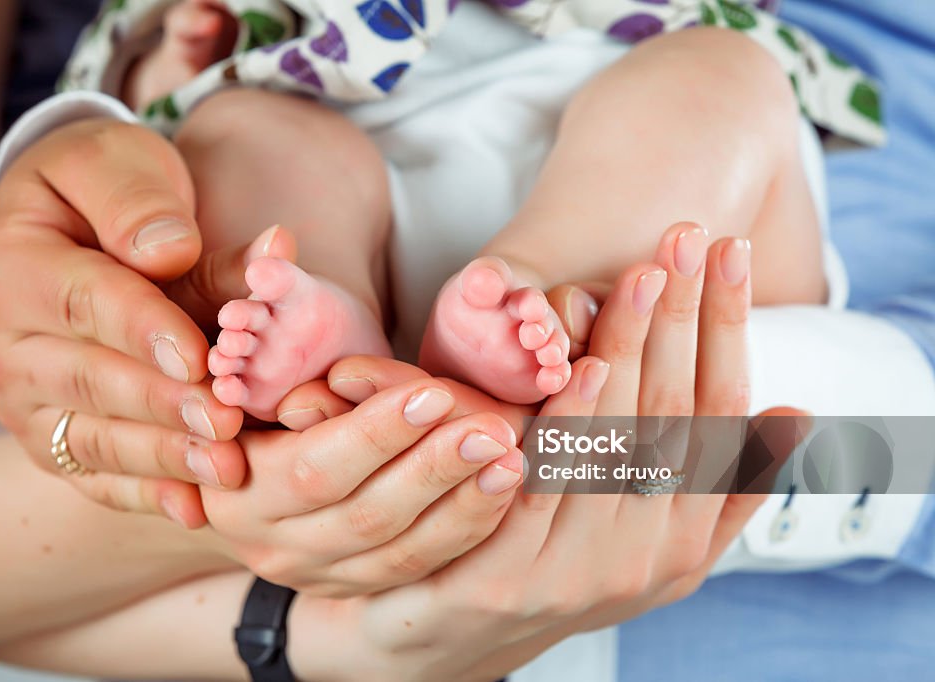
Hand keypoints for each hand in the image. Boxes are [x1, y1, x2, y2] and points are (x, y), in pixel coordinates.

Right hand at [0, 119, 253, 526]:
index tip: (200, 356)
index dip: (146, 330)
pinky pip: (96, 473)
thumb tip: (169, 248)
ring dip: (165, 457)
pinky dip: (145, 493)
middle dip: (164, 404)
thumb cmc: (100, 191)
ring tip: (226, 469)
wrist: (61, 230)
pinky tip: (193, 509)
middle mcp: (5, 343)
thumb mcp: (111, 162)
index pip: (86, 301)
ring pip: (97, 436)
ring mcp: (25, 400)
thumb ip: (137, 200)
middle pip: (92, 379)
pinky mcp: (54, 438)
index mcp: (12, 265)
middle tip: (227, 422)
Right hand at [198, 373, 526, 596]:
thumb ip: (303, 392)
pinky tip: (503, 494)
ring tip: (510, 460)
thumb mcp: (256, 402)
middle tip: (491, 430)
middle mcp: (276, 548)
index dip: (376, 432)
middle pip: (366, 516)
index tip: (434, 393)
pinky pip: (419, 570)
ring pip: (400, 553)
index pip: (315, 468)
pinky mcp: (357, 589)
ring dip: (463, 506)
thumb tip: (346, 381)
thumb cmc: (255, 424)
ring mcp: (319, 577)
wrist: (247, 498)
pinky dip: (466, 531)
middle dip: (434, 470)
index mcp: (242, 494)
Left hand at [287, 225, 808, 681]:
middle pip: (672, 418)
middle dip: (681, 321)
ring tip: (644, 284)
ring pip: (615, 446)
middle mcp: (643, 556)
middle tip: (682, 242)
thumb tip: (794, 413)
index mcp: (684, 536)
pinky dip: (567, 427)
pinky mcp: (508, 578)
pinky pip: (541, 489)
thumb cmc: (567, 568)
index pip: (718, 415)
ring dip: (632, 358)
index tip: (729, 256)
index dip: (728, 332)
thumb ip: (726, 486)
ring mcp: (577, 572)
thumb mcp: (660, 544)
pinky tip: (579, 368)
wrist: (465, 640)